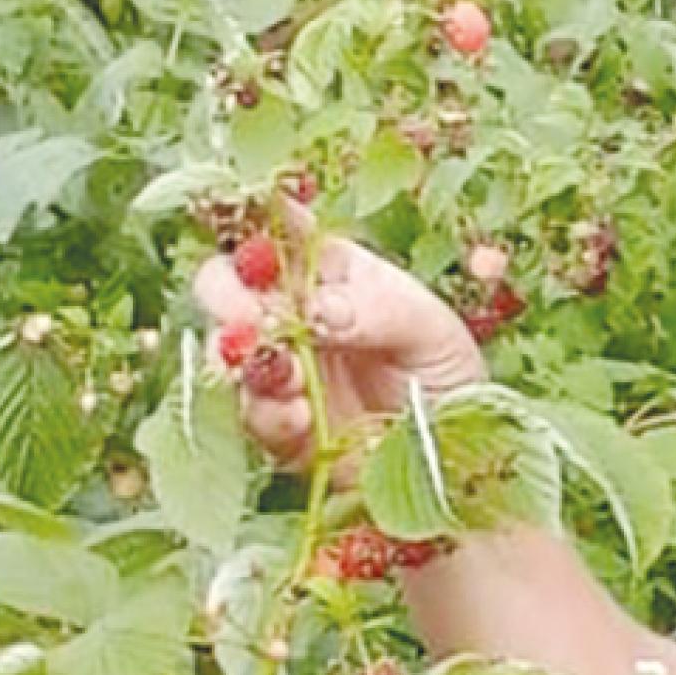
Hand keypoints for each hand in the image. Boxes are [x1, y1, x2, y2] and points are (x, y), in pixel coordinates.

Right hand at [190, 217, 490, 466]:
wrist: (455, 459)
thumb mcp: (431, 329)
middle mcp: (293, 311)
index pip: (281, 227)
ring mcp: (279, 368)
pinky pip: (246, 412)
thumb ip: (375, 311)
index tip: (247, 217)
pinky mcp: (276, 424)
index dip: (254, 215)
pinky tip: (302, 417)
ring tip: (288, 378)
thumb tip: (317, 309)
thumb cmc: (449, 375)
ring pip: (220, 347)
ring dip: (239, 357)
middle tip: (251, 318)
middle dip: (226, 293)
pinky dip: (266, 413)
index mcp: (332, 269)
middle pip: (226, 281)